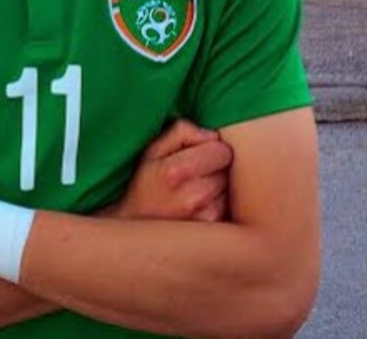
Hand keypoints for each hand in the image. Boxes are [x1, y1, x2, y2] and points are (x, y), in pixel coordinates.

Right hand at [111, 119, 232, 222]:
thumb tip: (213, 135)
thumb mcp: (153, 150)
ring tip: (197, 191)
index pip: (221, 150)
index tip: (200, 155)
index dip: (212, 149)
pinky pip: (229, 211)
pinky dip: (220, 206)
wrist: (135, 229)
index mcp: (177, 171)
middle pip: (229, 171)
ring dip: (220, 189)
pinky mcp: (212, 234)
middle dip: (217, 169)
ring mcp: (205, 220)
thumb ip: (182, 131)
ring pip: (231, 191)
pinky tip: (201, 207)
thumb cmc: (145, 184)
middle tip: (197, 174)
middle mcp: (193, 197)